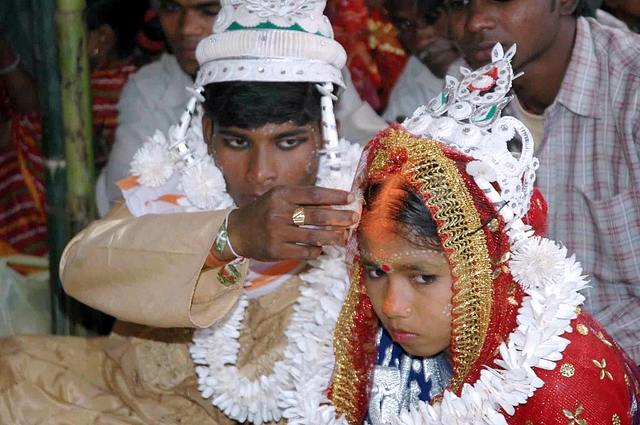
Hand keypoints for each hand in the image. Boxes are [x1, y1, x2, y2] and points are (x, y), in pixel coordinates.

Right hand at [226, 186, 357, 260]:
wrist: (238, 231)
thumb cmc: (265, 211)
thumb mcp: (279, 197)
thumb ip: (302, 199)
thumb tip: (333, 204)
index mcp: (281, 195)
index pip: (314, 194)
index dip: (335, 196)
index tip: (350, 198)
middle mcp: (279, 212)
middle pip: (317, 216)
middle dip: (340, 217)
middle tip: (354, 218)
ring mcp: (277, 233)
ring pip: (314, 236)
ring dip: (333, 236)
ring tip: (344, 236)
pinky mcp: (277, 250)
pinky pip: (305, 252)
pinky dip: (317, 250)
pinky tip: (322, 248)